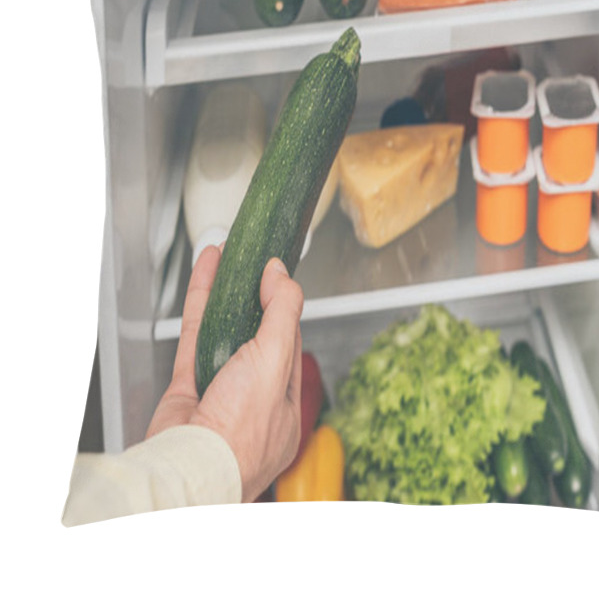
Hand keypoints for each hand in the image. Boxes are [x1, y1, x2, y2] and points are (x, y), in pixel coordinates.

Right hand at [147, 245, 303, 502]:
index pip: (289, 343)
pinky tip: (205, 271)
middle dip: (252, 295)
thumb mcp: (274, 360)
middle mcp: (252, 398)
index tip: (276, 273)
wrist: (189, 465)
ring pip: (223, 330)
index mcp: (284, 404)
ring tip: (227, 255)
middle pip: (254, 333)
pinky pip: (195, 334)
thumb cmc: (239, 429)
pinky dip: (200, 300)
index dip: (283, 305)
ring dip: (225, 291)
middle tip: (251, 260)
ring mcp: (218, 391)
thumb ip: (281, 314)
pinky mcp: (186, 386)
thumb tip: (281, 275)